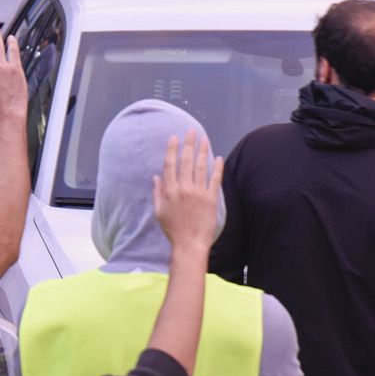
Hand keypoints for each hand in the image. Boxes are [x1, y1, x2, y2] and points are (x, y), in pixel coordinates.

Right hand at [152, 130, 222, 256]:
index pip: (170, 164)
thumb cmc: (173, 229)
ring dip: (203, 151)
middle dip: (189, 144)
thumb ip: (157, 193)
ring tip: (204, 139)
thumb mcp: (159, 211)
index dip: (172, 149)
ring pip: (201, 167)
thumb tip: (156, 177)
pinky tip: (218, 158)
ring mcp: (198, 193)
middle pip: (186, 161)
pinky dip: (217, 168)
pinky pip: (215, 180)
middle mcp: (184, 188)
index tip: (174, 137)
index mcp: (170, 190)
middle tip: (191, 131)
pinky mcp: (211, 199)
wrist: (190, 244)